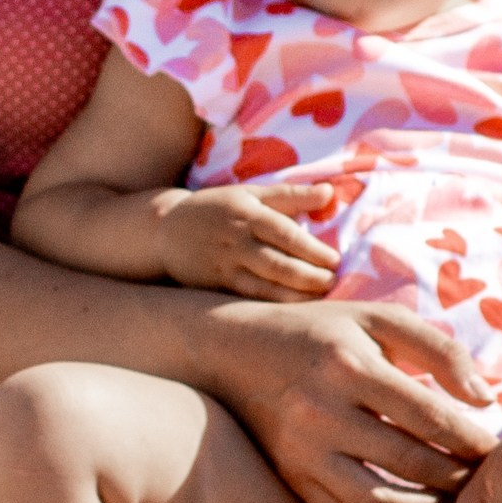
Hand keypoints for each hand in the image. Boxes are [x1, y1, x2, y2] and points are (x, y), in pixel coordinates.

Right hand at [155, 178, 338, 300]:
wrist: (166, 230)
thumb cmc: (218, 209)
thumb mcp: (250, 194)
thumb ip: (290, 195)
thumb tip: (330, 193)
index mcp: (248, 214)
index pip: (286, 233)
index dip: (312, 249)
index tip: (335, 260)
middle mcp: (237, 240)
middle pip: (277, 263)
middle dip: (308, 276)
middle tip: (332, 283)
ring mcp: (225, 265)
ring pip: (264, 285)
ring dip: (294, 295)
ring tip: (319, 298)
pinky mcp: (216, 285)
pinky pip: (248, 297)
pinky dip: (271, 304)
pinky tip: (292, 310)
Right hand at [202, 298, 500, 502]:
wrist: (235, 351)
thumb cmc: (323, 332)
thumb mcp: (379, 319)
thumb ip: (439, 350)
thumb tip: (485, 400)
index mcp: (349, 367)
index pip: (430, 417)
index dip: (472, 439)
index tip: (491, 446)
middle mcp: (322, 413)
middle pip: (411, 462)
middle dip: (457, 475)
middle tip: (477, 474)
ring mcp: (303, 452)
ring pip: (380, 502)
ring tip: (448, 496)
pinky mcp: (291, 478)